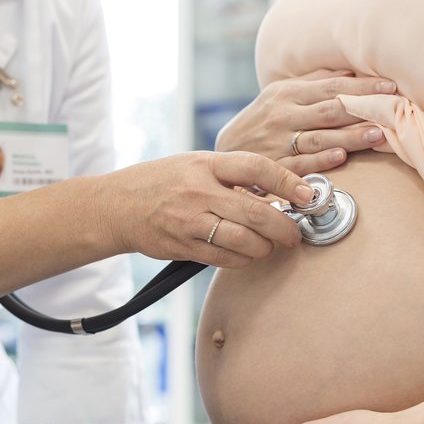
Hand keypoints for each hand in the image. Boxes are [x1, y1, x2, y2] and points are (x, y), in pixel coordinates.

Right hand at [101, 151, 314, 267]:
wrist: (116, 206)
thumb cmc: (161, 182)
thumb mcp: (195, 164)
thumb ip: (232, 176)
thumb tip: (277, 193)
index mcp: (205, 163)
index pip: (256, 167)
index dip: (288, 182)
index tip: (307, 194)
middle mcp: (198, 191)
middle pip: (256, 213)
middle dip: (285, 228)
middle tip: (295, 234)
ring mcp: (189, 221)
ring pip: (244, 242)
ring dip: (265, 248)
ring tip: (270, 245)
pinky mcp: (183, 246)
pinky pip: (225, 259)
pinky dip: (244, 259)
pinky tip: (248, 254)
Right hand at [215, 69, 395, 175]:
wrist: (225, 152)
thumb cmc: (260, 121)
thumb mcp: (280, 95)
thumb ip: (313, 83)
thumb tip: (350, 72)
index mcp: (287, 93)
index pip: (331, 87)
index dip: (362, 86)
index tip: (390, 86)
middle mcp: (283, 115)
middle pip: (329, 110)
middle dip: (362, 108)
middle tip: (392, 108)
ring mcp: (277, 142)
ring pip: (319, 137)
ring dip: (350, 137)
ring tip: (378, 135)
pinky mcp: (274, 167)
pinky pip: (301, 164)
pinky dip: (321, 161)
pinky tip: (341, 158)